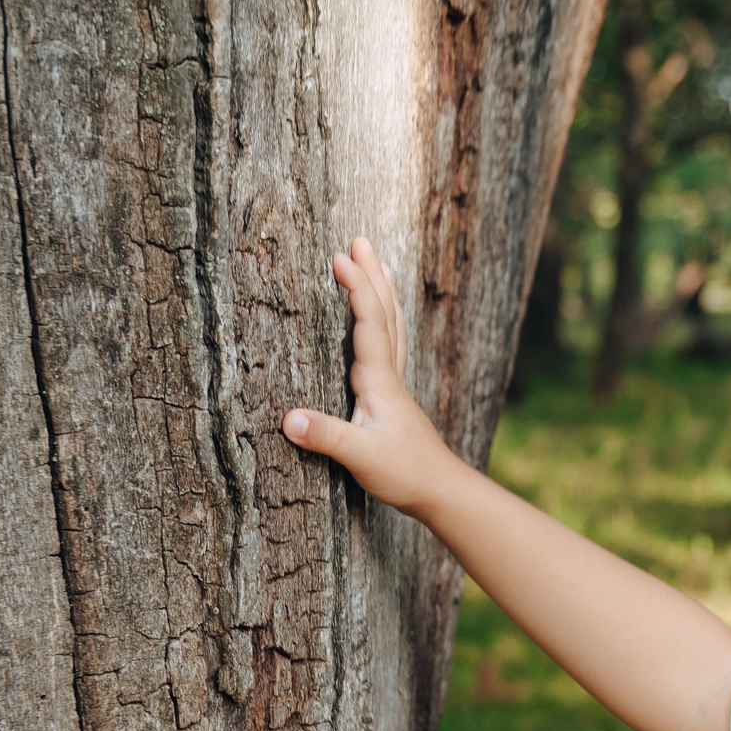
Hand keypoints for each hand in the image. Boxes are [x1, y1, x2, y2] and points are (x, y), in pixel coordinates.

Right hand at [285, 237, 466, 513]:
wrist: (441, 491)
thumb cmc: (405, 475)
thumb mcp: (362, 458)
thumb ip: (328, 438)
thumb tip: (289, 419)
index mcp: (379, 383)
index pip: (368, 324)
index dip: (356, 289)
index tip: (340, 257)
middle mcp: (389, 376)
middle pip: (383, 315)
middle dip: (370, 276)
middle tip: (359, 239)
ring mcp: (394, 385)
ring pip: (391, 326)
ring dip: (383, 292)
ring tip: (378, 262)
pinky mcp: (393, 398)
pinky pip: (390, 345)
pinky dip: (386, 320)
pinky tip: (383, 318)